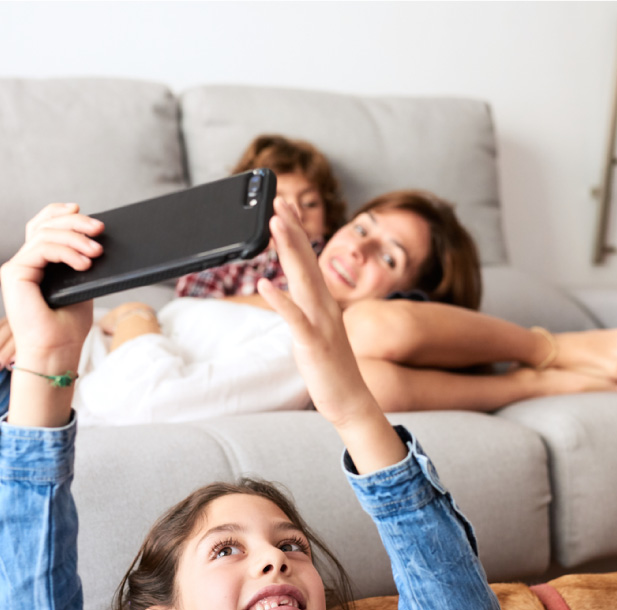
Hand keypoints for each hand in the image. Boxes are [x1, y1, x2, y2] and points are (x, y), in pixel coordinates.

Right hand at [0, 204, 102, 363]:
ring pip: (45, 234)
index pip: (44, 226)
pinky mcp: (14, 273)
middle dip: (75, 223)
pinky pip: (41, 249)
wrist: (56, 352)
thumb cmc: (69, 327)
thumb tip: (98, 240)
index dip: (61, 213)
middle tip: (99, 229)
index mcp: (39, 264)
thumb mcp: (82, 287)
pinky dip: (65, 252)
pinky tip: (84, 263)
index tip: (84, 213)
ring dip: (75, 239)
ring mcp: (18, 267)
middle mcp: (25, 262)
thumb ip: (81, 262)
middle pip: (45, 225)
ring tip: (97, 252)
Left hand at [258, 198, 405, 472]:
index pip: (307, 260)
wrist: (351, 402)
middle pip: (306, 260)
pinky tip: (264, 284)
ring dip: (288, 249)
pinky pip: (295, 319)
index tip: (283, 207)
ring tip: (274, 223)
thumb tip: (289, 297)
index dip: (295, 233)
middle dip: (292, 229)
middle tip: (278, 201)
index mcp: (323, 304)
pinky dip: (280, 300)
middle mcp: (324, 308)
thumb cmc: (331, 371)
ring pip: (303, 280)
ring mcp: (321, 324)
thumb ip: (303, 311)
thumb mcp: (315, 333)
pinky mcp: (313, 345)